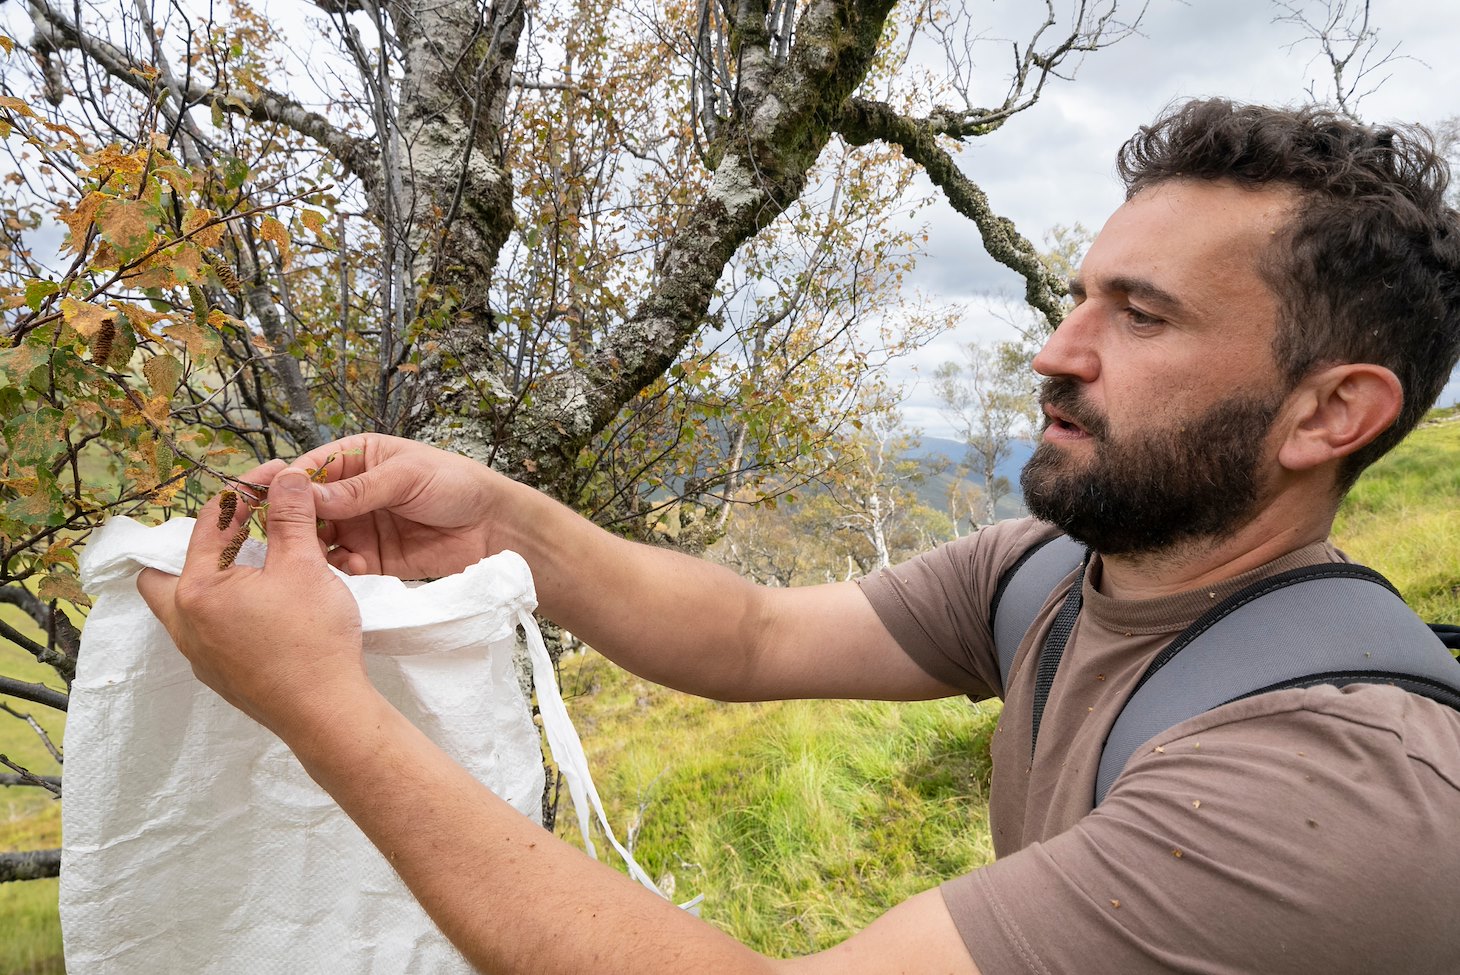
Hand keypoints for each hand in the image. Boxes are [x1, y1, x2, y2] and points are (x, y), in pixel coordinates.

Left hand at [137, 467, 367, 741]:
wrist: (326, 712)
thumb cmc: (312, 638)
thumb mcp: (305, 566)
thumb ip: (291, 517)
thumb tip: (287, 478)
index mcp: (197, 590)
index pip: (212, 523)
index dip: (246, 492)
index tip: (275, 477)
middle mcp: (184, 624)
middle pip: (164, 573)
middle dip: (197, 546)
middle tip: (236, 531)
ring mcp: (199, 655)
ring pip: (185, 605)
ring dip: (212, 580)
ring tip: (252, 566)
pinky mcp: (219, 676)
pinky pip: (207, 631)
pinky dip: (225, 610)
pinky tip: (262, 608)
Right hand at [273, 433, 499, 580]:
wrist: (493, 526)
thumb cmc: (455, 484)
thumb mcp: (406, 476)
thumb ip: (359, 489)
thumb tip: (308, 496)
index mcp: (359, 458)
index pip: (311, 469)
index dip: (286, 483)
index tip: (265, 499)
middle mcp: (353, 493)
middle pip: (308, 509)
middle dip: (296, 523)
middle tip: (289, 538)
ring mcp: (362, 527)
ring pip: (321, 540)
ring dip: (316, 549)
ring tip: (317, 558)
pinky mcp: (374, 559)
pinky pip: (346, 565)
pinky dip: (342, 569)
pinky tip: (351, 569)